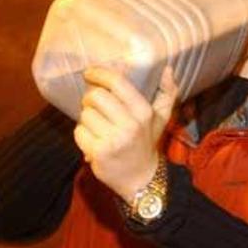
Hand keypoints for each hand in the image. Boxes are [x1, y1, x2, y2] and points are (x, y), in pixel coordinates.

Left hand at [73, 66, 178, 202]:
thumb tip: (168, 69)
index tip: (90, 73)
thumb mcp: (161, 118)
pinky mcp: (99, 152)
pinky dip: (82, 134)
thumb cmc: (147, 142)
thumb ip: (167, 92)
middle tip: (94, 105)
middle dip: (90, 99)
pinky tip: (93, 140)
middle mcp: (130, 124)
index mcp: (144, 112)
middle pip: (96, 97)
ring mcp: (114, 139)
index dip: (100, 74)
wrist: (141, 178)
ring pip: (85, 115)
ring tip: (98, 126)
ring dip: (87, 119)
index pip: (117, 83)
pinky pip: (79, 132)